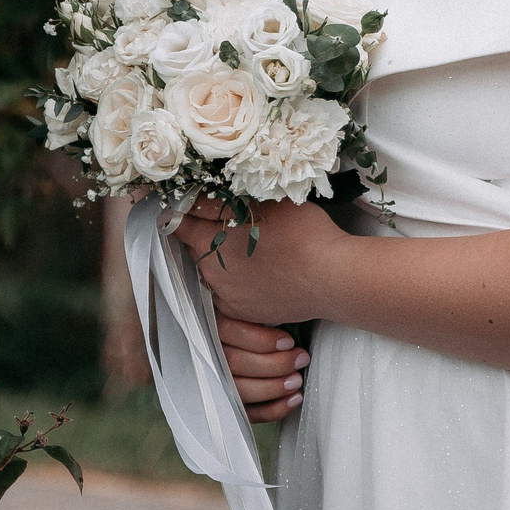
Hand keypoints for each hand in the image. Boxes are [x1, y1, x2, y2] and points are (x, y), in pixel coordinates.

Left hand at [168, 198, 348, 327]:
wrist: (331, 276)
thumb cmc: (300, 232)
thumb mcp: (260, 201)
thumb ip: (221, 200)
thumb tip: (194, 197)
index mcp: (208, 241)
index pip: (178, 224)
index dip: (182, 211)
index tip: (188, 205)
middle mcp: (210, 273)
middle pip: (196, 248)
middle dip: (204, 235)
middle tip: (225, 221)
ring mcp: (227, 297)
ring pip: (213, 272)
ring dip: (221, 259)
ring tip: (246, 247)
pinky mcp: (246, 312)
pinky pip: (230, 294)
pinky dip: (236, 281)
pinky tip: (257, 270)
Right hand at [217, 314, 308, 422]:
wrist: (258, 341)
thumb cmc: (261, 323)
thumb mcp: (255, 307)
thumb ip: (260, 307)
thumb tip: (285, 309)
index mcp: (213, 322)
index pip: (228, 332)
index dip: (260, 340)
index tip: (288, 341)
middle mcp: (209, 352)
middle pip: (234, 363)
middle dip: (274, 364)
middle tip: (301, 359)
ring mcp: (217, 381)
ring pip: (239, 390)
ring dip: (274, 387)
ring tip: (297, 379)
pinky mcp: (231, 404)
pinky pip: (247, 413)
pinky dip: (273, 409)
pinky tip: (293, 399)